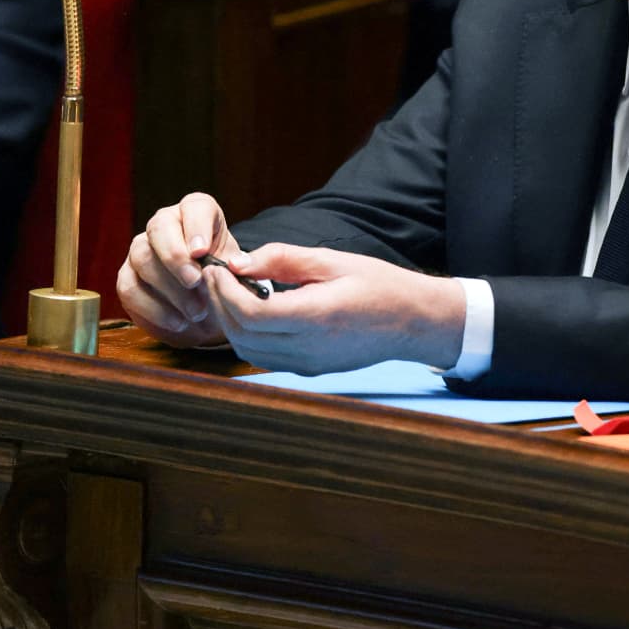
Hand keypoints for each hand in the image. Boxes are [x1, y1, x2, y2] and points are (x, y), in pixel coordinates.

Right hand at [115, 192, 240, 346]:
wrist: (207, 311)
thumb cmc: (222, 283)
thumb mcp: (235, 273)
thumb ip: (235, 267)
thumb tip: (234, 265)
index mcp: (196, 214)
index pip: (194, 207)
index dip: (196, 226)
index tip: (202, 252)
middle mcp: (164, 225)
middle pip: (160, 228)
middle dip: (176, 257)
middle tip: (195, 282)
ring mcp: (140, 250)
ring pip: (143, 258)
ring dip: (170, 288)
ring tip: (196, 311)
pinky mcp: (126, 277)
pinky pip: (130, 288)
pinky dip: (155, 309)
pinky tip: (178, 322)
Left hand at [203, 243, 465, 374]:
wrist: (413, 322)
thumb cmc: (377, 284)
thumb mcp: (332, 260)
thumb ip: (283, 259)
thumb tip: (239, 262)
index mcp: (317, 317)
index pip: (251, 314)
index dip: (225, 292)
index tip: (218, 269)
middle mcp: (309, 348)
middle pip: (243, 335)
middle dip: (220, 304)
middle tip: (215, 277)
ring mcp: (309, 365)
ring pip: (249, 351)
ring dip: (231, 322)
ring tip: (229, 292)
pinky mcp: (309, 370)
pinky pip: (266, 357)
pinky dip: (249, 336)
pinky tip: (252, 311)